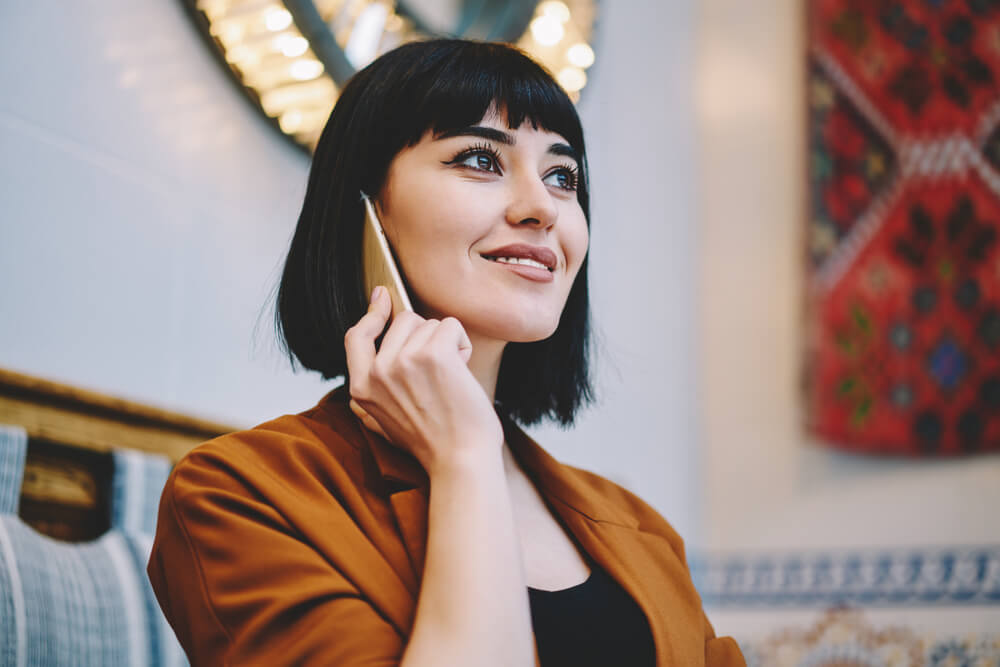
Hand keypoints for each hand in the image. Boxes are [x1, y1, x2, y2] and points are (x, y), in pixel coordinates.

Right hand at [344, 286, 503, 474]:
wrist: (461, 460)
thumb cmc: (433, 443)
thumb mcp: (385, 421)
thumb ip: (374, 391)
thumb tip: (375, 359)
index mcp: (362, 388)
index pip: (356, 337)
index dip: (371, 314)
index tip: (383, 297)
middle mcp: (378, 372)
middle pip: (403, 322)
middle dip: (426, 338)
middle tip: (438, 373)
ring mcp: (403, 361)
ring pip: (429, 323)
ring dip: (447, 344)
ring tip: (450, 378)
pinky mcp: (433, 354)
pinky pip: (450, 326)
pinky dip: (463, 344)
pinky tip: (462, 373)